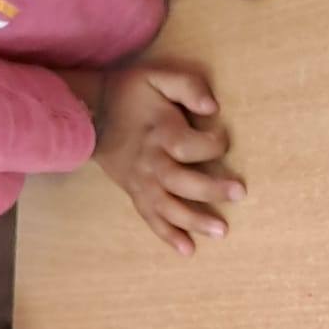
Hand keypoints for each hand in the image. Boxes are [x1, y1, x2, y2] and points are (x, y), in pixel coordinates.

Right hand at [93, 66, 243, 255]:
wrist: (89, 113)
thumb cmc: (131, 94)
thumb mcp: (156, 77)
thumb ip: (187, 86)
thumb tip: (213, 107)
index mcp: (160, 133)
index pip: (190, 144)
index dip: (212, 143)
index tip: (223, 138)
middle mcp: (152, 162)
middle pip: (182, 180)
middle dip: (211, 189)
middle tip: (239, 193)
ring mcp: (143, 181)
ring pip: (169, 206)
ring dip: (194, 221)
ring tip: (221, 231)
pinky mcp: (136, 193)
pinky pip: (151, 218)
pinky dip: (168, 235)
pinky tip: (188, 250)